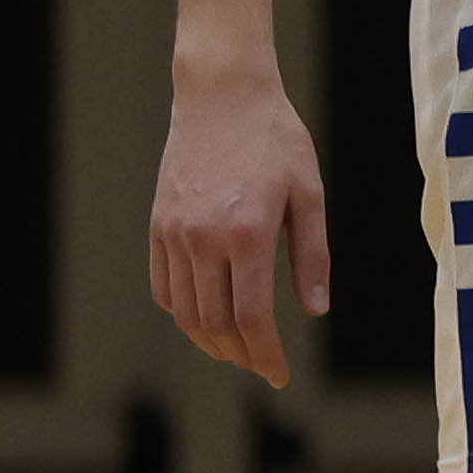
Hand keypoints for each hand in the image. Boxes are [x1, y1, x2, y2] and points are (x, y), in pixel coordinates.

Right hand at [148, 61, 328, 389]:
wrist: (221, 96)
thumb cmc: (275, 140)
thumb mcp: (308, 195)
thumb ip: (311, 257)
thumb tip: (314, 311)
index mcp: (246, 234)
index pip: (251, 317)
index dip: (266, 355)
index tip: (279, 376)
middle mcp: (203, 240)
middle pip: (216, 323)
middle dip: (241, 354)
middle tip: (263, 365)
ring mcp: (174, 234)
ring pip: (185, 312)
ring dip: (210, 341)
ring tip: (238, 350)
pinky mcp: (158, 227)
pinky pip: (165, 287)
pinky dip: (184, 312)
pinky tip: (207, 317)